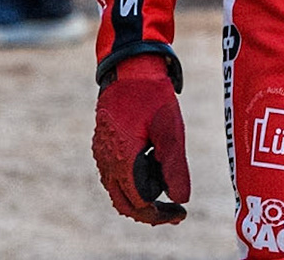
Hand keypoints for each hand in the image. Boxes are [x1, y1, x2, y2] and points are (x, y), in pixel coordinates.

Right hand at [92, 56, 188, 224]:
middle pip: (125, 203)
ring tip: (168, 187)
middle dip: (149, 212)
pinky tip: (154, 168)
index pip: (138, 204)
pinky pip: (116, 174)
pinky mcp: (104, 145)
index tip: (181, 213)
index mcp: (122, 162)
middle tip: (174, 212)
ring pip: (119, 190)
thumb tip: (182, 199)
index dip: (160, 214)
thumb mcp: (170, 130)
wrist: (131, 68)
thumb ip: (175, 166)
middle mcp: (107, 162)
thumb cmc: (153, 96)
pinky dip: (134, 180)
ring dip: (142, 195)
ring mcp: (102, 154)